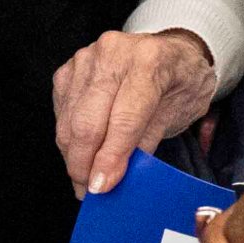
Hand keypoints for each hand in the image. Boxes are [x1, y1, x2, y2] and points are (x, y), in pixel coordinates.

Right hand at [54, 27, 220, 194]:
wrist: (171, 50)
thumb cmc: (181, 80)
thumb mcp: (182, 110)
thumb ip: (149, 140)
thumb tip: (118, 175)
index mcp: (150, 61)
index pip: (124, 118)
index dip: (110, 157)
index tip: (102, 187)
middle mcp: (113, 54)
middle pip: (87, 122)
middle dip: (85, 164)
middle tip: (90, 192)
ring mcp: (86, 59)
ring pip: (69, 122)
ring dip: (74, 157)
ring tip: (85, 180)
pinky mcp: (67, 71)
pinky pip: (61, 115)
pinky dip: (69, 141)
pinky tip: (83, 154)